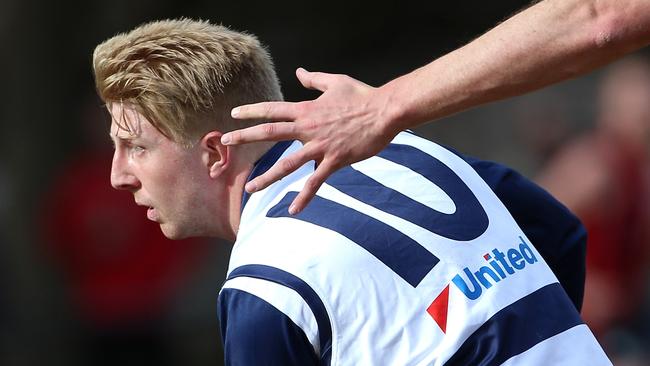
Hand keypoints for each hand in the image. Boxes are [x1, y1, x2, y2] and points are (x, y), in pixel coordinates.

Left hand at [222, 68, 397, 213]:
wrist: (385, 112)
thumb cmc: (362, 96)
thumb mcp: (336, 82)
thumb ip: (314, 80)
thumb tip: (299, 73)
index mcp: (307, 110)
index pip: (273, 110)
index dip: (252, 112)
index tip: (234, 115)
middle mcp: (308, 128)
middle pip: (270, 133)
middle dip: (246, 137)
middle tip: (227, 141)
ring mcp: (320, 146)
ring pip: (287, 165)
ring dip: (266, 177)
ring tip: (249, 187)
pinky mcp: (335, 160)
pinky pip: (316, 182)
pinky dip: (304, 197)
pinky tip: (293, 210)